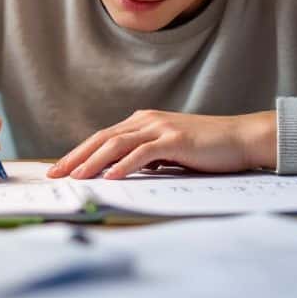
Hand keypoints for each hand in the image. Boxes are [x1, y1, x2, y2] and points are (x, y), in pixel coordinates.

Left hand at [46, 110, 276, 179]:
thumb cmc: (207, 149)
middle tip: (55, 173)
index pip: (102, 137)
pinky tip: (111, 177)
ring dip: (93, 161)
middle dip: (76, 156)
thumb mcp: (169, 153)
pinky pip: (142, 153)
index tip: (59, 168)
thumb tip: (120, 172)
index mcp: (143, 122)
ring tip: (76, 177)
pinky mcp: (175, 139)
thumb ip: (146, 158)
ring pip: (117, 144)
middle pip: (102, 138)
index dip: (78, 153)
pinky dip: (124, 165)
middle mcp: (147, 120)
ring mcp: (160, 128)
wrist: (241, 138)